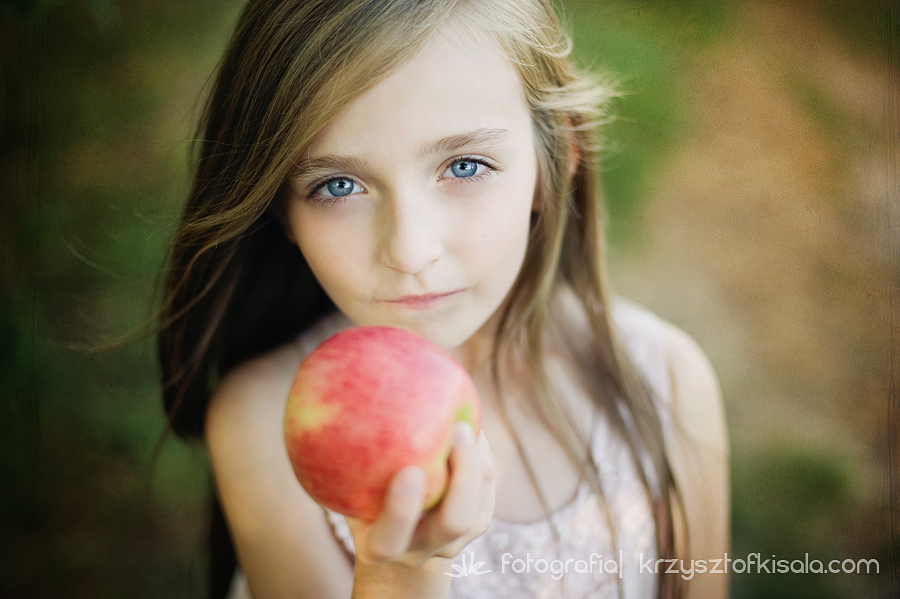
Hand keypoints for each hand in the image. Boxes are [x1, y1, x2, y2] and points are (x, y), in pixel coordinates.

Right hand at [346, 423, 494, 566]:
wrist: (398, 538)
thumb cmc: (358, 495)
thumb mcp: (341, 482)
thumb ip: (339, 453)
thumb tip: (332, 387)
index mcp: (379, 545)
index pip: (390, 539)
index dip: (402, 511)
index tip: (409, 471)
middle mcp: (419, 549)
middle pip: (453, 523)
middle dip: (463, 477)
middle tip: (458, 430)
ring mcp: (451, 544)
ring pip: (478, 510)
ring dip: (478, 462)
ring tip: (467, 422)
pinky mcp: (475, 528)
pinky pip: (488, 495)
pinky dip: (483, 459)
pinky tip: (472, 427)